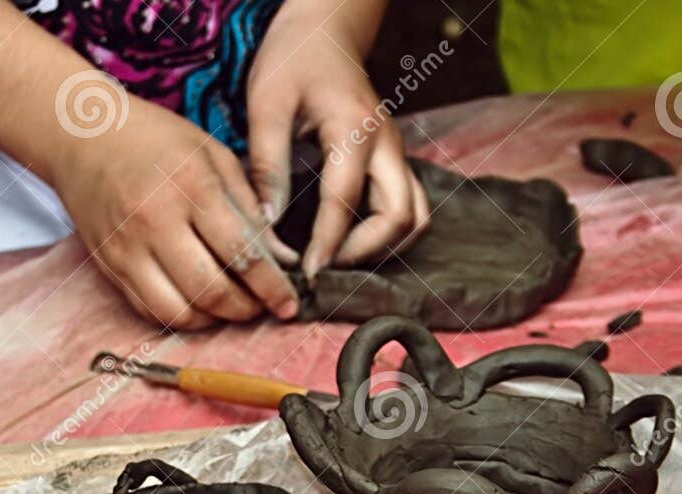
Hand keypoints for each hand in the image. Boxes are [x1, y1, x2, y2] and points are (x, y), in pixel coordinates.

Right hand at [50, 97, 298, 329]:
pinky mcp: (109, 266)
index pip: (242, 253)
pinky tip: (198, 302)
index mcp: (191, 187)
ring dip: (213, 320)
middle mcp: (156, 222)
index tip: (289, 304)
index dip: (272, 287)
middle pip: (211, 291)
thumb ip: (251, 209)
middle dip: (245, 310)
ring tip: (230, 306)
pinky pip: (150, 311)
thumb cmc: (157, 140)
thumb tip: (284, 260)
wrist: (83, 136)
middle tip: (262, 306)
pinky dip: (181, 316)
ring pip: (179, 312)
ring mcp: (128, 249)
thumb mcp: (213, 156)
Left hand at [246, 0, 428, 278]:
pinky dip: (386, 233)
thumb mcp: (267, 105)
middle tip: (323, 265)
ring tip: (337, 257)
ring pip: (414, 217)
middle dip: (363, 252)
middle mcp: (387, 145)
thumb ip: (267, 165)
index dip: (327, 245)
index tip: (306, 274)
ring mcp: (397, 153)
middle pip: (400, 218)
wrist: (325, 31)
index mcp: (355, 129)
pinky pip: (408, 207)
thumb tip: (267, 225)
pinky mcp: (395, 160)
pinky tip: (349, 240)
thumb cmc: (293, 61)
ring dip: (382, 247)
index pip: (345, 202)